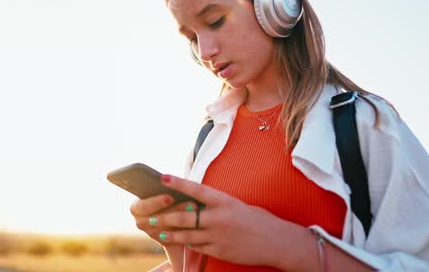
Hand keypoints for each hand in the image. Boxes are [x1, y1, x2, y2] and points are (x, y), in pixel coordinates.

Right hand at [130, 193, 200, 246]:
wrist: (171, 213)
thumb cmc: (166, 196)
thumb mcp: (162, 190)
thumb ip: (164, 188)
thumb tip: (171, 182)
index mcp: (136, 208)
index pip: (143, 206)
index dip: (156, 202)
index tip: (170, 197)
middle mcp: (141, 222)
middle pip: (157, 219)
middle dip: (175, 211)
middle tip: (191, 204)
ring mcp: (152, 233)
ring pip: (168, 229)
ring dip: (185, 220)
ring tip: (198, 211)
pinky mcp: (164, 242)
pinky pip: (175, 238)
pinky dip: (187, 230)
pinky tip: (198, 222)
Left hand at [149, 174, 296, 266]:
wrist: (277, 242)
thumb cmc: (258, 220)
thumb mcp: (238, 205)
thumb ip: (217, 205)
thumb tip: (197, 204)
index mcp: (225, 201)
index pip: (197, 190)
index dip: (178, 183)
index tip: (163, 178)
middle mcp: (220, 218)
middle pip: (186, 216)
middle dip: (166, 216)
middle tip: (151, 215)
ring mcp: (219, 236)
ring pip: (188, 234)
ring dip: (172, 232)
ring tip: (159, 230)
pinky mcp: (220, 251)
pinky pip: (198, 247)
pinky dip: (188, 243)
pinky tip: (179, 241)